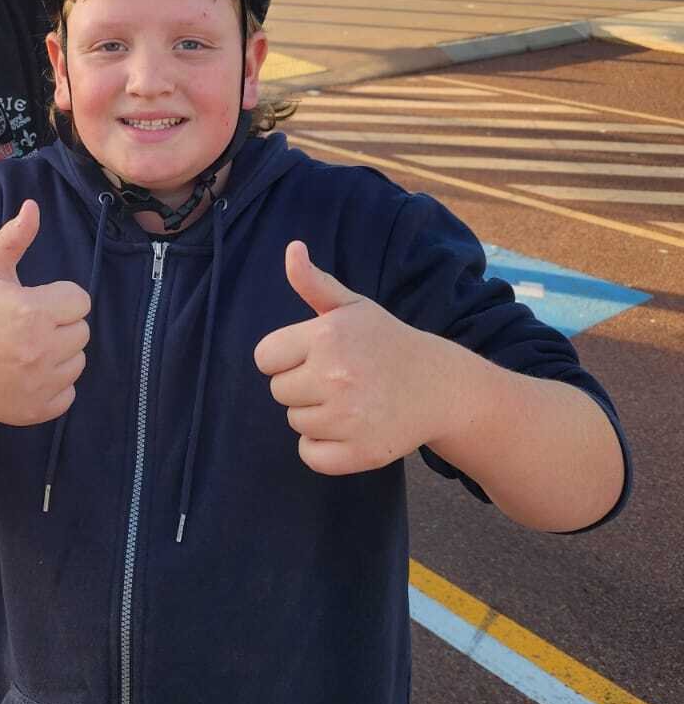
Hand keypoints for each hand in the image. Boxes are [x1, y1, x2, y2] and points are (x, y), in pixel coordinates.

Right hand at [0, 200, 89, 425]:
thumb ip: (14, 237)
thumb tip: (33, 206)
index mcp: (33, 311)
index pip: (80, 301)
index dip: (59, 299)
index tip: (34, 302)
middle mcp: (39, 349)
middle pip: (83, 332)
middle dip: (60, 326)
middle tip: (28, 326)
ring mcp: (39, 383)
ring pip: (78, 362)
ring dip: (60, 355)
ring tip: (27, 349)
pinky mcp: (36, 410)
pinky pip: (69, 394)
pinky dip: (54, 386)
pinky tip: (27, 374)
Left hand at [253, 241, 453, 474]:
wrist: (438, 386)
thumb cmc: (385, 342)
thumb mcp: (352, 307)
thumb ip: (313, 282)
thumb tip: (291, 249)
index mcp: (327, 336)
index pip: (265, 358)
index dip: (285, 357)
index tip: (313, 356)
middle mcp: (336, 376)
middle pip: (278, 391)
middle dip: (301, 385)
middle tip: (338, 378)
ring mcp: (349, 417)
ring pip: (295, 421)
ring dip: (314, 414)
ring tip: (349, 400)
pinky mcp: (361, 452)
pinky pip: (310, 454)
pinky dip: (322, 447)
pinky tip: (348, 427)